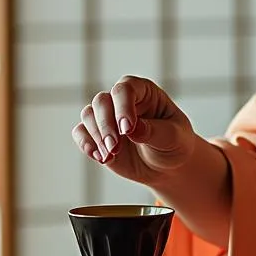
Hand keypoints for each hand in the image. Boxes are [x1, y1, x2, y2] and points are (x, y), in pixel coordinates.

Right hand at [72, 76, 196, 186]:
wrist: (168, 166)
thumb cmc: (175, 144)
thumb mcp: (174, 137)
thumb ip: (154, 131)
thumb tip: (133, 129)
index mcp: (144, 92)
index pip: (125, 89)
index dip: (123, 106)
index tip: (127, 129)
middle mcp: (123, 100)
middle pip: (102, 101)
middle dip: (106, 125)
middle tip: (115, 147)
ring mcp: (108, 117)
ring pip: (88, 115)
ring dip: (96, 136)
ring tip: (110, 156)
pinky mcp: (97, 135)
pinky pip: (81, 132)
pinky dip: (86, 144)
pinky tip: (100, 158)